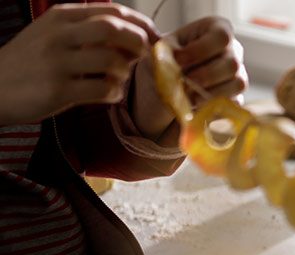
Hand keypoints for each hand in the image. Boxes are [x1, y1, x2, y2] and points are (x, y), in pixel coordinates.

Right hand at [0, 3, 157, 124]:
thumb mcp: (51, 33)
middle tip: (143, 58)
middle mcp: (58, 35)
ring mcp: (57, 63)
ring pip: (111, 61)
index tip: (154, 37)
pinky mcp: (58, 90)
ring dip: (125, 72)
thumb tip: (132, 34)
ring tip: (119, 78)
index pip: (111, 11)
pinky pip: (102, 89)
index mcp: (60, 16)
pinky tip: (110, 94)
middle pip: (113, 29)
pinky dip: (115, 93)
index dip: (140, 24)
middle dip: (138, 43)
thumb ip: (84, 30)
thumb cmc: (30, 63)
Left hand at [130, 16, 247, 142]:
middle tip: (184, 83)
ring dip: (210, 92)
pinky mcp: (236, 98)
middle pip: (232, 63)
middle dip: (205, 75)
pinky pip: (234, 103)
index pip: (221, 36)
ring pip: (237, 84)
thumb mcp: (161, 52)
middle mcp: (233, 50)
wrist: (163, 90)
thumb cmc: (164, 63)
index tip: (178, 61)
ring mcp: (238, 74)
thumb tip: (177, 63)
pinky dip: (214, 106)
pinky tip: (195, 105)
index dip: (200, 50)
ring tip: (187, 96)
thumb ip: (169, 53)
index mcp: (216, 29)